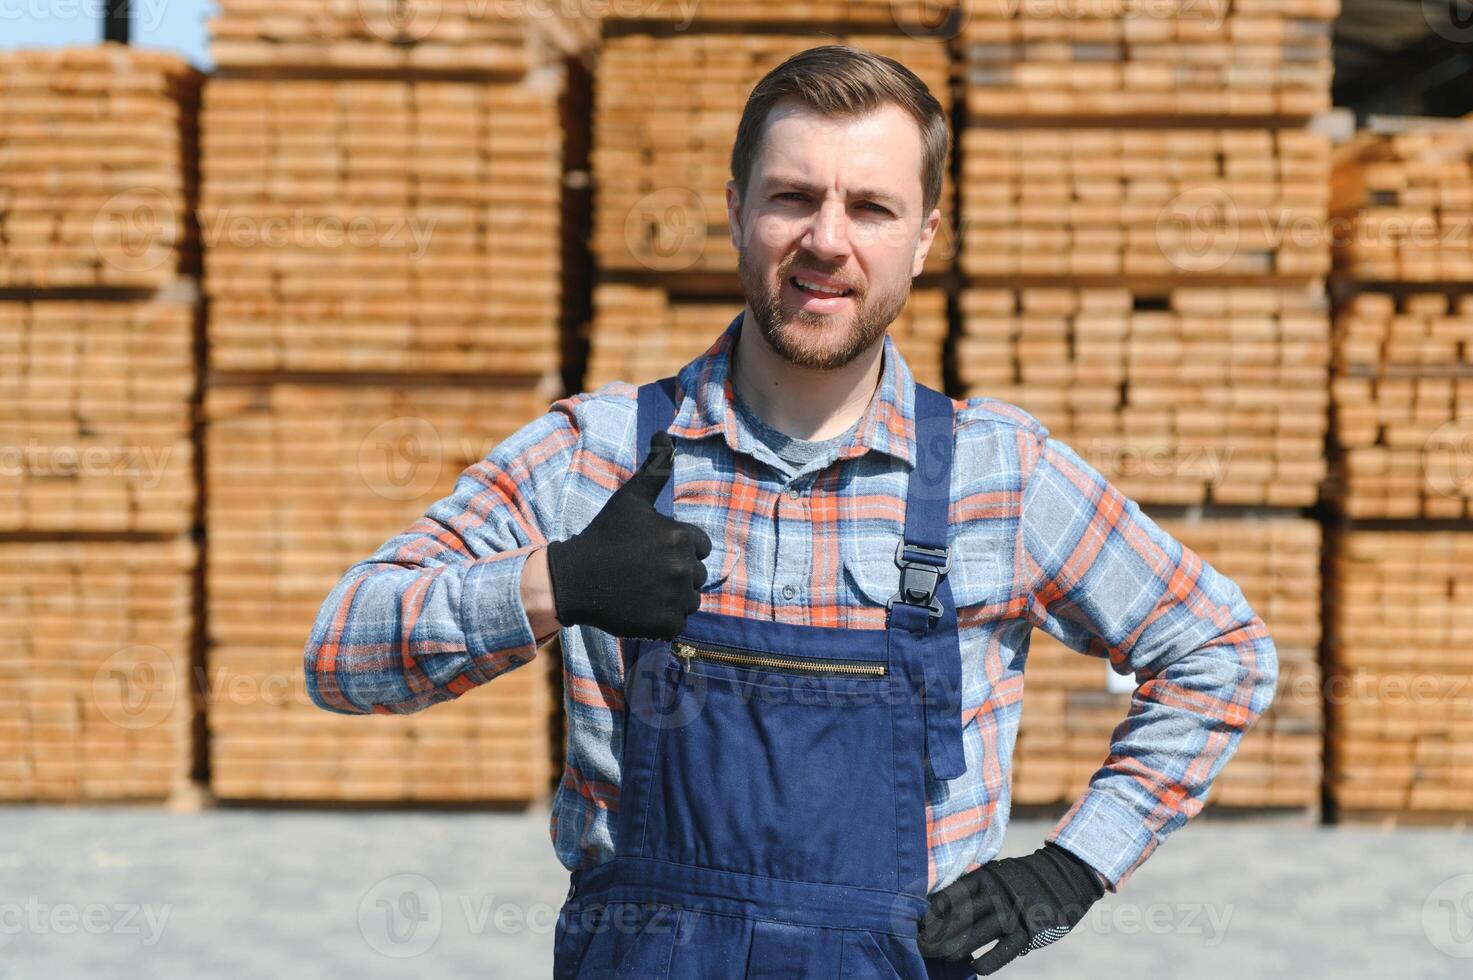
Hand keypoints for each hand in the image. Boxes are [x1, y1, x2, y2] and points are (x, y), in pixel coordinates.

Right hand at [545, 430, 711, 639]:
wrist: (574, 580)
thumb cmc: (603, 535)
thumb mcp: (630, 498)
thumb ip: (655, 467)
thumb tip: (666, 432)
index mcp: (681, 537)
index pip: (700, 545)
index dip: (677, 547)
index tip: (650, 550)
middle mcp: (684, 568)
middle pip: (696, 574)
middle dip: (675, 572)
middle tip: (642, 570)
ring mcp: (675, 599)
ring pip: (690, 599)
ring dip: (672, 596)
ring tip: (642, 588)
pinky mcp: (666, 624)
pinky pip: (678, 622)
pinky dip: (662, 618)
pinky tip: (639, 607)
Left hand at [916, 842, 1104, 974]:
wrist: (1065, 876)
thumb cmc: (1022, 880)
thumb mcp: (997, 874)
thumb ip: (976, 890)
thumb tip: (943, 910)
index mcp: (985, 877)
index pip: (951, 896)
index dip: (932, 913)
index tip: (919, 926)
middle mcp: (996, 893)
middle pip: (959, 917)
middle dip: (937, 934)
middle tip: (921, 946)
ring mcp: (1013, 912)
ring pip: (976, 934)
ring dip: (954, 948)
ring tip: (939, 955)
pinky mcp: (1029, 931)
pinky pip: (1003, 951)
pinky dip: (987, 961)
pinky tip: (973, 967)